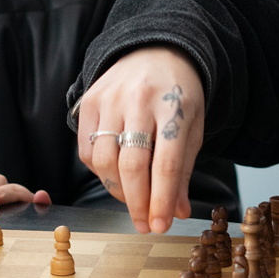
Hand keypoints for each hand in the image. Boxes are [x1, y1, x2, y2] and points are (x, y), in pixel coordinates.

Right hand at [74, 47, 204, 233]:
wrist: (154, 51)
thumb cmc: (177, 96)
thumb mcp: (191, 128)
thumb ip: (182, 171)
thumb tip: (175, 212)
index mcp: (174, 107)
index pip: (166, 164)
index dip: (161, 200)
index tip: (160, 226)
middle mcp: (139, 101)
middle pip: (132, 165)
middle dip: (137, 203)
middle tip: (144, 224)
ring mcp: (110, 99)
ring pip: (105, 161)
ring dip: (117, 190)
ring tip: (133, 199)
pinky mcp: (89, 101)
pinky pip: (86, 150)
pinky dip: (99, 171)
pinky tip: (114, 175)